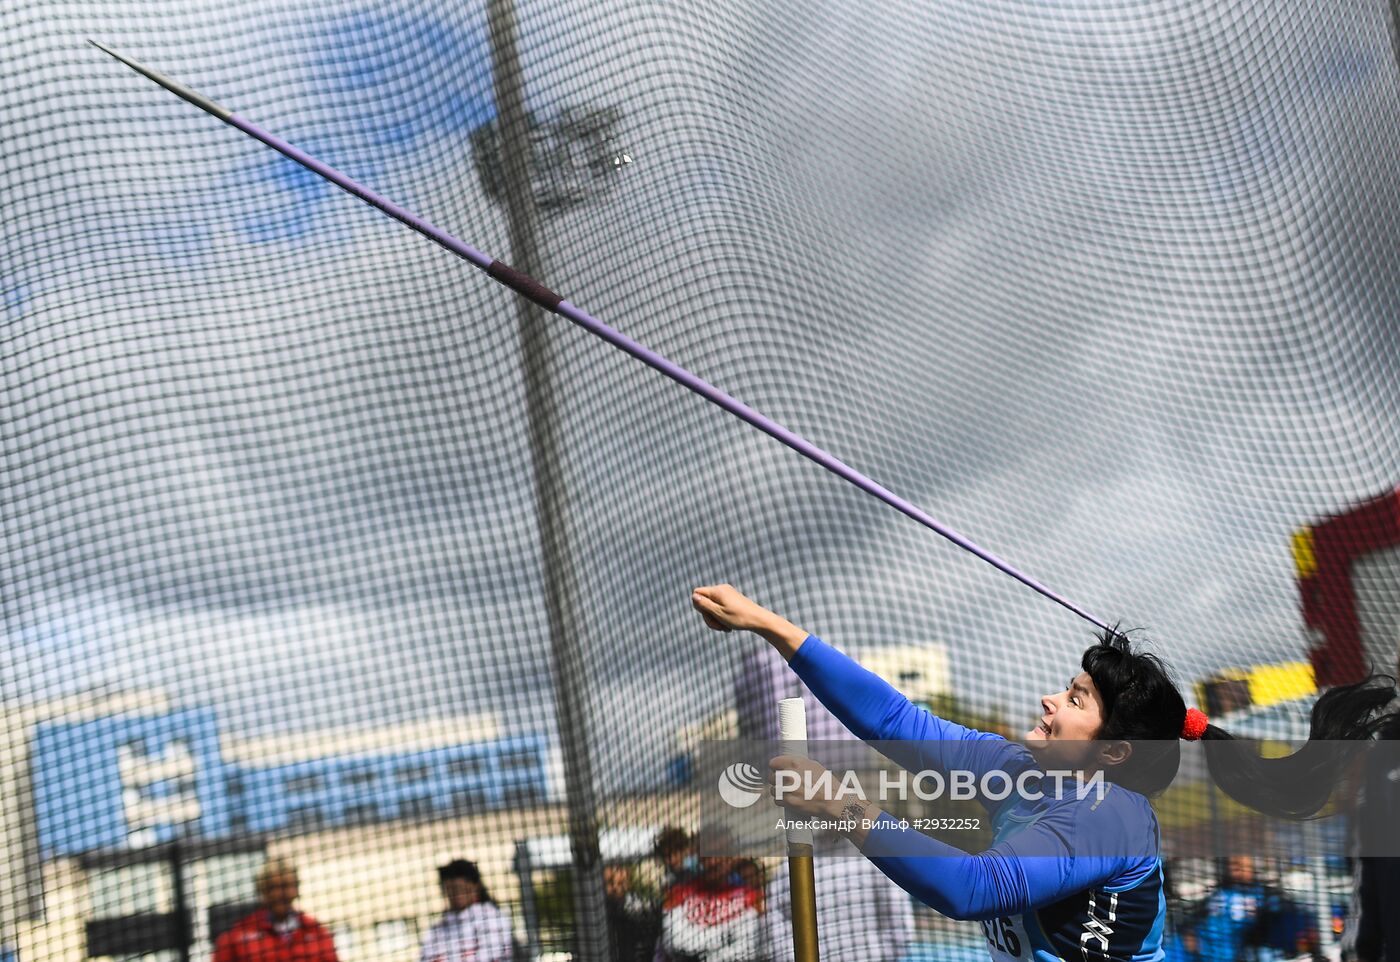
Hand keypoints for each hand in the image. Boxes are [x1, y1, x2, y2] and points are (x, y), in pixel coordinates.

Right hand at [691, 584, 809, 658]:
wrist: (759, 620)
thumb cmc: (739, 618)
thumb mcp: (718, 613)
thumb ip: (704, 605)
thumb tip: (693, 596)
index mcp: (717, 590)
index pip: (697, 593)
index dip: (699, 606)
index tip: (709, 616)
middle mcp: (721, 589)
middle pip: (704, 601)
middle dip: (709, 616)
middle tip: (719, 627)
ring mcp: (727, 594)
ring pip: (712, 607)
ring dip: (716, 619)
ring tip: (725, 628)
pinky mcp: (732, 600)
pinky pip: (720, 608)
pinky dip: (722, 617)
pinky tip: (729, 626)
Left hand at [768, 754, 844, 818]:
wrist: (832, 800)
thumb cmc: (825, 782)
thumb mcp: (813, 765)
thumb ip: (797, 763)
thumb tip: (785, 763)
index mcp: (795, 763)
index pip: (773, 763)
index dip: (775, 767)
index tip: (777, 770)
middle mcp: (789, 775)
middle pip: (771, 777)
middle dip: (776, 780)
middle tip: (784, 783)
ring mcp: (788, 789)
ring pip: (773, 789)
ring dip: (778, 791)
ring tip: (788, 792)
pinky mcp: (789, 802)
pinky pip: (777, 800)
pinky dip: (782, 801)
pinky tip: (790, 799)